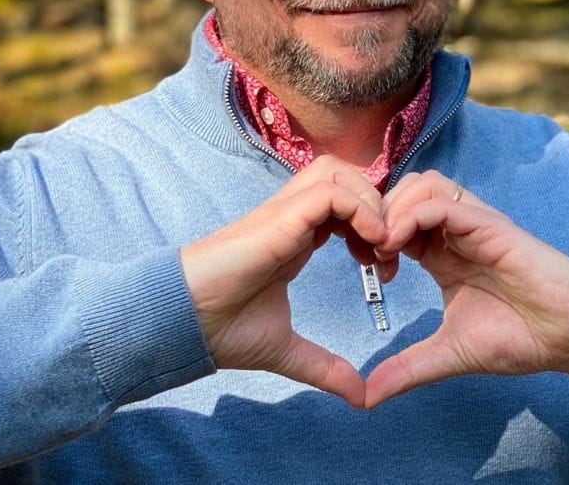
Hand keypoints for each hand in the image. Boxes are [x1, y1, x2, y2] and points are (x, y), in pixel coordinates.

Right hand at [180, 156, 393, 406]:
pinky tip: (371, 245)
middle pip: (347, 176)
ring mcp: (283, 213)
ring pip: (340, 172)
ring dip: (371, 203)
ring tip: (381, 246)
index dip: (375, 227)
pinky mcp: (278, 218)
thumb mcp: (285, 350)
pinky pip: (330, 192)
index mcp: (295, 237)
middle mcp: (291, 217)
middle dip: (378, 206)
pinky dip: (360, 209)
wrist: (180, 327)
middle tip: (388, 253)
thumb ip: (324, 366)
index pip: (346, 204)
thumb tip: (359, 396)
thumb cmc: (219, 330)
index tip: (385, 269)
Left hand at [363, 171, 568, 407]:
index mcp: (445, 254)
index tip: (363, 268)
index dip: (371, 235)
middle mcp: (458, 232)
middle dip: (374, 214)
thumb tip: (366, 397)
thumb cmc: (523, 336)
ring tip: (382, 249)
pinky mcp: (491, 226)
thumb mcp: (451, 353)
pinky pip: (444, 202)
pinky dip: (412, 215)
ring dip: (392, 209)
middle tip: (365, 253)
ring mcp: (475, 225)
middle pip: (404, 191)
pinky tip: (397, 246)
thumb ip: (409, 369)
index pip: (397, 221)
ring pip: (422, 185)